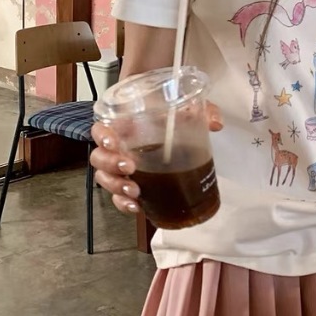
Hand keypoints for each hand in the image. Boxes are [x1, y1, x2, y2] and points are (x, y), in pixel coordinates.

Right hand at [89, 101, 223, 215]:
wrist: (173, 129)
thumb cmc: (172, 116)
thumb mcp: (189, 109)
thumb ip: (204, 111)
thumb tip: (215, 124)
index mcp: (126, 125)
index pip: (101, 129)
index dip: (102, 136)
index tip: (113, 143)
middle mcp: (119, 147)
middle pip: (99, 158)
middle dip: (111, 165)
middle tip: (129, 167)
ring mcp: (123, 167)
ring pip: (105, 178)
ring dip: (116, 186)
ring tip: (135, 191)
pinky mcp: (131, 183)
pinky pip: (118, 196)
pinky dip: (123, 203)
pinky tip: (136, 206)